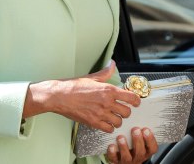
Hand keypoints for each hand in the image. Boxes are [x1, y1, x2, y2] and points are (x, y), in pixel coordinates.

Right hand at [26, 61, 140, 132]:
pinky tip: (104, 122)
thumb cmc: (72, 87)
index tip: (135, 102)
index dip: (136, 101)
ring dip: (116, 120)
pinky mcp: (93, 122)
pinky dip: (108, 126)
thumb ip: (105, 72)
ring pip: (119, 122)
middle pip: (127, 112)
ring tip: (111, 116)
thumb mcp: (91, 77)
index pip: (132, 98)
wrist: (58, 96)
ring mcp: (100, 113)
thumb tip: (111, 64)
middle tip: (119, 109)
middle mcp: (106, 102)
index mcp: (108, 90)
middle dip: (125, 111)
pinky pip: (109, 129)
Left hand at [106, 127, 157, 163]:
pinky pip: (114, 158)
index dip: (150, 139)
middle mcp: (137, 157)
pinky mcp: (116, 161)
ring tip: (121, 137)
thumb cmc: (132, 147)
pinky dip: (112, 153)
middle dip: (138, 140)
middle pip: (140, 152)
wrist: (123, 160)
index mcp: (145, 152)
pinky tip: (111, 146)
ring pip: (127, 156)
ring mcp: (127, 160)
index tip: (146, 129)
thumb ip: (140, 133)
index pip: (152, 148)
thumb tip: (141, 115)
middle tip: (135, 129)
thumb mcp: (140, 141)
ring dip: (124, 146)